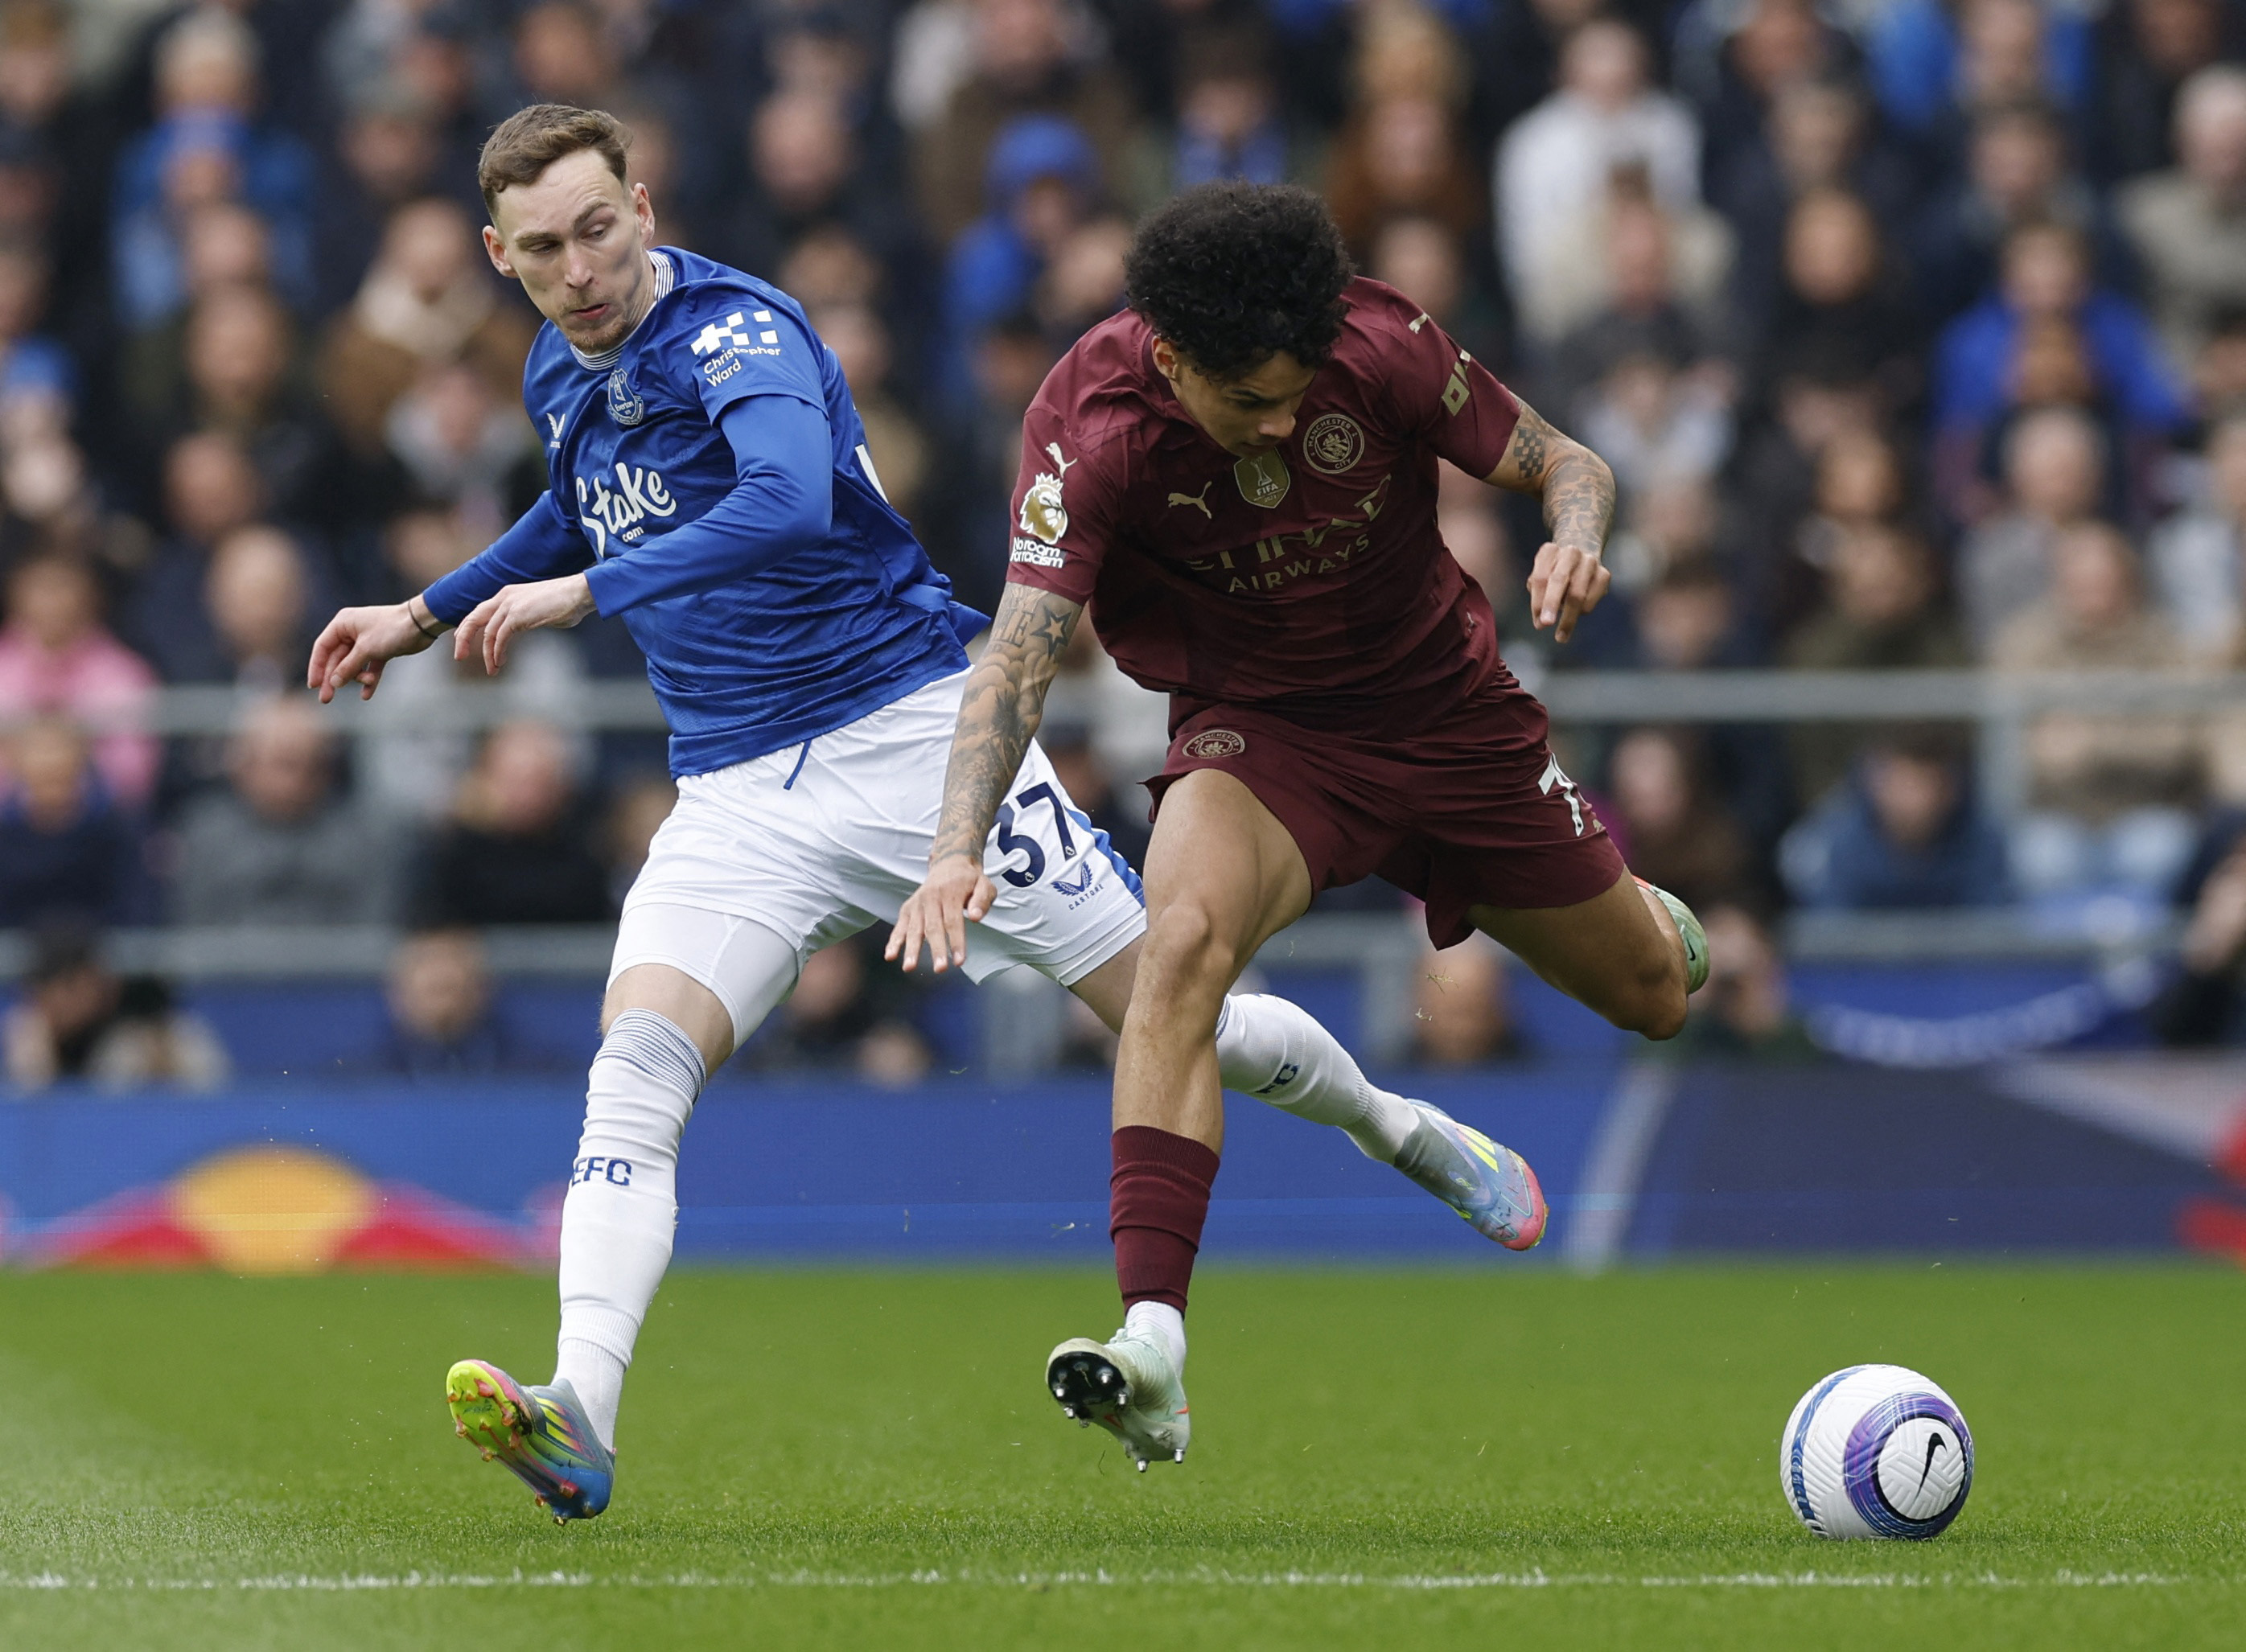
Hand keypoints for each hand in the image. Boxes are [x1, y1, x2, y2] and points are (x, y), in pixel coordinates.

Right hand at [308, 601, 435, 702]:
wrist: (421, 625)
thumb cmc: (391, 630)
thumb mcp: (366, 649)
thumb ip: (348, 667)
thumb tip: (334, 682)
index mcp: (342, 624)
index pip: (322, 647)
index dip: (316, 667)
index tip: (313, 686)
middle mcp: (351, 631)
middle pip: (336, 659)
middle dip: (333, 679)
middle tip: (326, 699)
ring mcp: (366, 641)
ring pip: (353, 665)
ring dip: (358, 677)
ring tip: (368, 682)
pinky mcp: (380, 649)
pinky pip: (369, 667)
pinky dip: (369, 679)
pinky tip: (367, 695)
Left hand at [454, 575, 595, 674]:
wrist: (579, 593)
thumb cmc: (567, 602)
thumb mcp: (540, 609)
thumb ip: (528, 618)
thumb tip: (530, 627)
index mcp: (508, 593)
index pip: (480, 611)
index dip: (468, 627)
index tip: (464, 642)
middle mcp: (504, 597)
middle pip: (473, 618)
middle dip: (463, 639)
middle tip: (459, 656)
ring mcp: (510, 605)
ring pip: (487, 633)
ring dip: (487, 654)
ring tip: (491, 669)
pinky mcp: (517, 616)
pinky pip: (499, 638)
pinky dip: (497, 652)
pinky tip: (499, 662)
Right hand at [885, 853, 994, 973]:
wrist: (949, 863)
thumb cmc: (969, 880)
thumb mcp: (984, 884)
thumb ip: (982, 900)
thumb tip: (976, 917)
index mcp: (950, 892)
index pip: (953, 920)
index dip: (956, 941)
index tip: (959, 961)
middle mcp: (930, 897)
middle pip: (933, 927)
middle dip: (936, 949)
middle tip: (940, 969)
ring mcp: (917, 903)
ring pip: (914, 929)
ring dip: (911, 949)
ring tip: (910, 967)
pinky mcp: (908, 908)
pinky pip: (900, 926)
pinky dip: (894, 941)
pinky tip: (890, 956)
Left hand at [1525, 539, 1611, 643]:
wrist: (1583, 552)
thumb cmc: (1554, 572)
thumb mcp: (1541, 578)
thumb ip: (1538, 597)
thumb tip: (1540, 623)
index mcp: (1549, 551)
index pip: (1540, 578)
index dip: (1537, 602)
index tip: (1538, 623)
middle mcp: (1570, 552)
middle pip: (1559, 579)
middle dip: (1551, 603)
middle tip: (1546, 624)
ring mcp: (1589, 561)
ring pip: (1578, 593)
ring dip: (1568, 617)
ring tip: (1561, 635)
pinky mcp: (1604, 573)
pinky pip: (1592, 599)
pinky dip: (1583, 611)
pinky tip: (1577, 614)